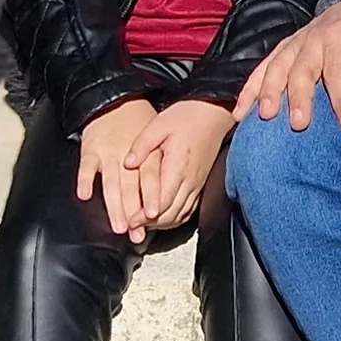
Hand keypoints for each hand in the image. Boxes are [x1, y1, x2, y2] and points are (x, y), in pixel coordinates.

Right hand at [79, 98, 158, 239]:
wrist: (114, 100)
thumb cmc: (136, 123)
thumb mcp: (157, 139)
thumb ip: (158, 165)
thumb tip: (164, 195)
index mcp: (146, 154)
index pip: (150, 179)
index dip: (150, 198)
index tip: (151, 216)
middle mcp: (127, 156)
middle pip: (130, 188)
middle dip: (132, 212)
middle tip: (134, 232)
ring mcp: (108, 153)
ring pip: (111, 183)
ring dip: (114, 205)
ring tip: (117, 224)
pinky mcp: (90, 149)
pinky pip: (86, 167)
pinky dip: (85, 180)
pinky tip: (85, 195)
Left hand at [119, 100, 238, 238]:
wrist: (213, 113)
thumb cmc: (187, 117)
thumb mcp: (159, 124)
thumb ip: (142, 145)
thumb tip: (127, 163)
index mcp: (178, 166)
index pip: (162, 201)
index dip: (146, 215)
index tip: (131, 220)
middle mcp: (190, 179)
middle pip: (171, 213)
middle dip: (150, 224)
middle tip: (133, 228)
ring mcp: (197, 183)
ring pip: (180, 214)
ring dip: (162, 223)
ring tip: (143, 225)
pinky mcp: (200, 183)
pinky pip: (188, 209)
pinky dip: (174, 217)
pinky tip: (162, 217)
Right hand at [235, 0, 340, 133]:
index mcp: (340, 36)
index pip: (340, 70)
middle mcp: (311, 38)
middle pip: (302, 69)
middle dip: (299, 97)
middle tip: (299, 125)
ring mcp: (292, 44)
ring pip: (276, 67)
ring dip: (268, 92)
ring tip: (265, 117)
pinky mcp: (281, 51)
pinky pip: (260, 69)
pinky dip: (248, 90)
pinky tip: (240, 113)